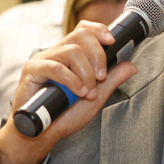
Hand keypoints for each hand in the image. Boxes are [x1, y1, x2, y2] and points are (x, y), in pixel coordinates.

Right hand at [0, 20, 137, 163]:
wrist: (42, 133)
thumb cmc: (64, 114)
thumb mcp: (95, 97)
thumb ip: (111, 80)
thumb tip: (132, 66)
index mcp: (70, 55)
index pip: (84, 30)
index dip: (99, 30)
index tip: (112, 42)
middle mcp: (56, 52)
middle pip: (80, 35)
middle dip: (97, 55)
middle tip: (101, 78)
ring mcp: (43, 59)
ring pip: (71, 50)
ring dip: (86, 72)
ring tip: (87, 92)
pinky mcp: (32, 70)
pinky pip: (55, 66)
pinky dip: (71, 79)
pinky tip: (78, 92)